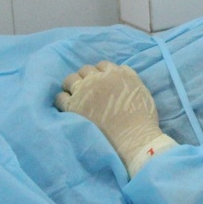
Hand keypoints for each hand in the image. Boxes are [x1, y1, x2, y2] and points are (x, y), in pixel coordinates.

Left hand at [55, 61, 173, 175]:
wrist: (133, 138)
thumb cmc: (142, 118)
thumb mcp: (142, 91)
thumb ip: (130, 77)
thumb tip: (121, 70)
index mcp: (116, 74)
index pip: (103, 65)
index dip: (102, 74)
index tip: (102, 82)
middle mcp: (98, 79)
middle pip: (86, 70)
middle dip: (87, 78)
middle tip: (89, 90)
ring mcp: (84, 92)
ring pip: (71, 79)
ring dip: (73, 85)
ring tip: (76, 96)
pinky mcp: (73, 106)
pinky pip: (60, 97)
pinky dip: (63, 99)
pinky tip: (68, 106)